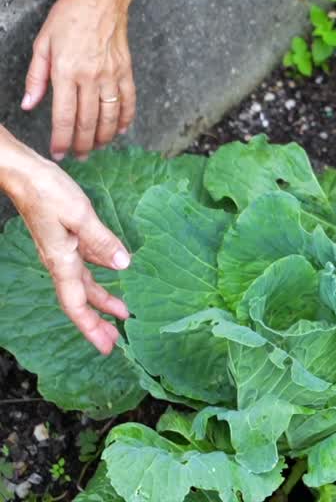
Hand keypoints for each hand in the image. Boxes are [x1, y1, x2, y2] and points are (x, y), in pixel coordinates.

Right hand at [2, 139, 130, 353]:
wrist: (24, 175)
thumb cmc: (47, 192)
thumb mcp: (80, 214)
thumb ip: (102, 240)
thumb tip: (124, 265)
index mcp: (62, 261)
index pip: (77, 304)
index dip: (91, 327)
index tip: (107, 347)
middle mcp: (60, 261)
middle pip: (81, 300)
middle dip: (98, 321)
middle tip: (116, 340)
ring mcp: (61, 251)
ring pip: (83, 284)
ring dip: (101, 300)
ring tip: (121, 312)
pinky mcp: (63, 238)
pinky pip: (83, 266)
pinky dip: (97, 276)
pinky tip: (111, 272)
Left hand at [21, 0, 136, 159]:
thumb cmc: (69, 14)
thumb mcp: (43, 43)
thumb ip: (35, 77)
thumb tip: (28, 105)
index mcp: (66, 71)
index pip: (64, 117)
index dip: (62, 140)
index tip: (59, 153)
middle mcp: (90, 76)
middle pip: (88, 122)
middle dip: (82, 144)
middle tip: (78, 156)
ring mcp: (111, 73)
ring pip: (109, 116)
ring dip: (102, 137)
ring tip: (95, 147)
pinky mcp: (126, 69)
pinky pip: (128, 100)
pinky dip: (125, 118)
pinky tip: (119, 129)